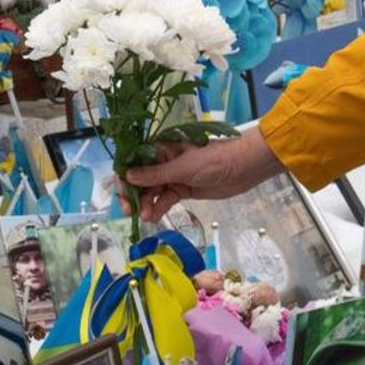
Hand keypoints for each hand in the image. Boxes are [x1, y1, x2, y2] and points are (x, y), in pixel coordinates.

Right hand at [126, 128, 281, 221]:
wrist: (243, 168)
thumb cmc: (214, 159)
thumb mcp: (182, 167)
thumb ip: (155, 174)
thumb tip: (128, 175)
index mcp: (161, 148)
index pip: (134, 161)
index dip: (125, 176)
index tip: (121, 193)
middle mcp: (163, 161)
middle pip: (140, 179)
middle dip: (133, 194)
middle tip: (130, 210)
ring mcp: (173, 176)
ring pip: (151, 191)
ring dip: (145, 204)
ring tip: (145, 216)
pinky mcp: (182, 189)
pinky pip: (165, 199)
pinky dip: (158, 207)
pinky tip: (153, 216)